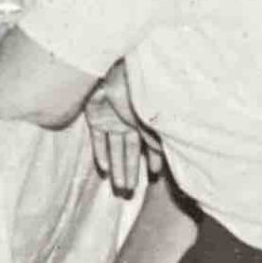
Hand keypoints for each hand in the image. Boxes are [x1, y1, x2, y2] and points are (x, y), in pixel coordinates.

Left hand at [84, 62, 151, 196]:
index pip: (147, 144)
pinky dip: (100, 154)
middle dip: (130, 171)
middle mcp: (127, 120)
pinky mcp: (95, 116)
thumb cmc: (140, 89)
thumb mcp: (151, 117)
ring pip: (114, 148)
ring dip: (117, 168)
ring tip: (120, 188)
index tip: (154, 177)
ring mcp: (111, 118)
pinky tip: (104, 170)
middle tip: (130, 192)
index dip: (151, 160)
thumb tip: (166, 157)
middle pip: (129, 151)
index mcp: (142, 118)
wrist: (117, 70)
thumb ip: (156, 138)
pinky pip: (97, 139)